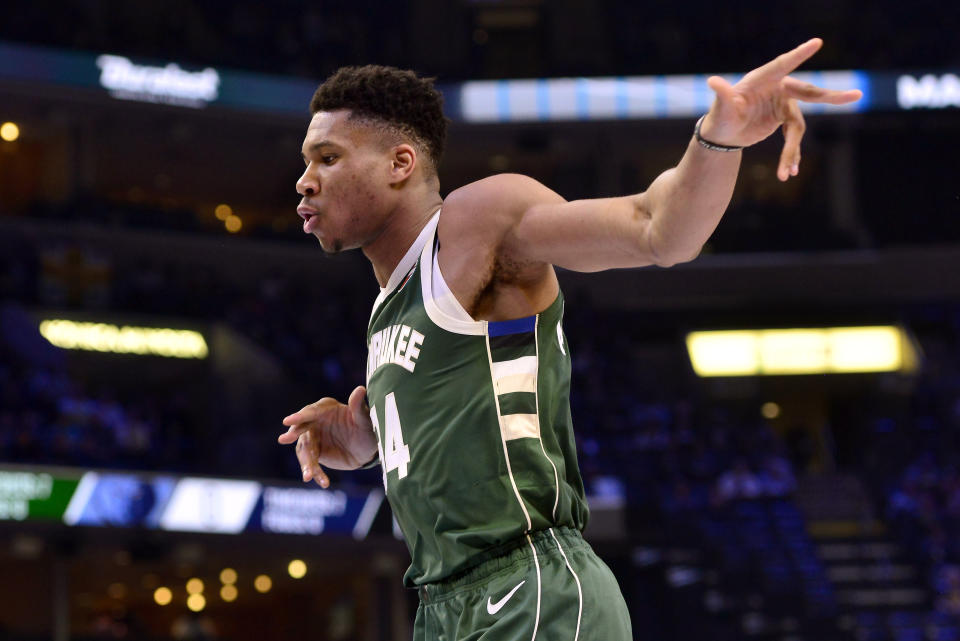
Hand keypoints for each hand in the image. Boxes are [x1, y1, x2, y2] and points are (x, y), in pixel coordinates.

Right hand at [277, 385, 377, 487]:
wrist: (368, 450)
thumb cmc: (367, 429)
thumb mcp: (365, 420)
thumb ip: (359, 407)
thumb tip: (360, 389)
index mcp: (325, 408)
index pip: (310, 411)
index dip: (299, 416)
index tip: (288, 421)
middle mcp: (315, 421)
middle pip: (301, 428)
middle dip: (293, 434)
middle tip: (283, 439)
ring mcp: (313, 437)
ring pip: (304, 450)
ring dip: (306, 463)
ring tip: (309, 476)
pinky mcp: (314, 452)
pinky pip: (310, 463)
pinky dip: (315, 473)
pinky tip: (324, 482)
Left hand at [699, 38, 861, 180]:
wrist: (722, 135)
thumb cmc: (719, 117)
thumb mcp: (720, 109)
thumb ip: (722, 95)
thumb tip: (713, 82)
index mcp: (762, 80)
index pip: (782, 65)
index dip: (799, 54)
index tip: (816, 42)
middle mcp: (777, 89)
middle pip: (808, 92)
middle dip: (831, 96)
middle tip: (857, 95)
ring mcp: (783, 104)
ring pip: (797, 128)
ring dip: (792, 151)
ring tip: (786, 174)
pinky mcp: (784, 119)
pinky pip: (794, 138)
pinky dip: (792, 155)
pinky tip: (790, 172)